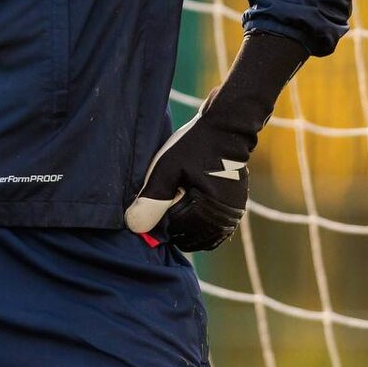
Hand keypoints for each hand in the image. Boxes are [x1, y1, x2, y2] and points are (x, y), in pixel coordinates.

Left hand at [124, 32, 308, 250]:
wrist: (226, 127)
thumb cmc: (195, 145)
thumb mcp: (167, 168)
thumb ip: (151, 198)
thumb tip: (133, 226)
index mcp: (210, 214)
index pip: (176, 233)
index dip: (158, 220)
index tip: (151, 201)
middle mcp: (225, 221)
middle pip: (191, 238)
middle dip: (173, 226)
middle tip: (161, 200)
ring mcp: (232, 216)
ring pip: (203, 236)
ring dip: (186, 227)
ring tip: (172, 202)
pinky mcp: (234, 208)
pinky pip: (213, 228)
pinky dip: (199, 223)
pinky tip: (185, 204)